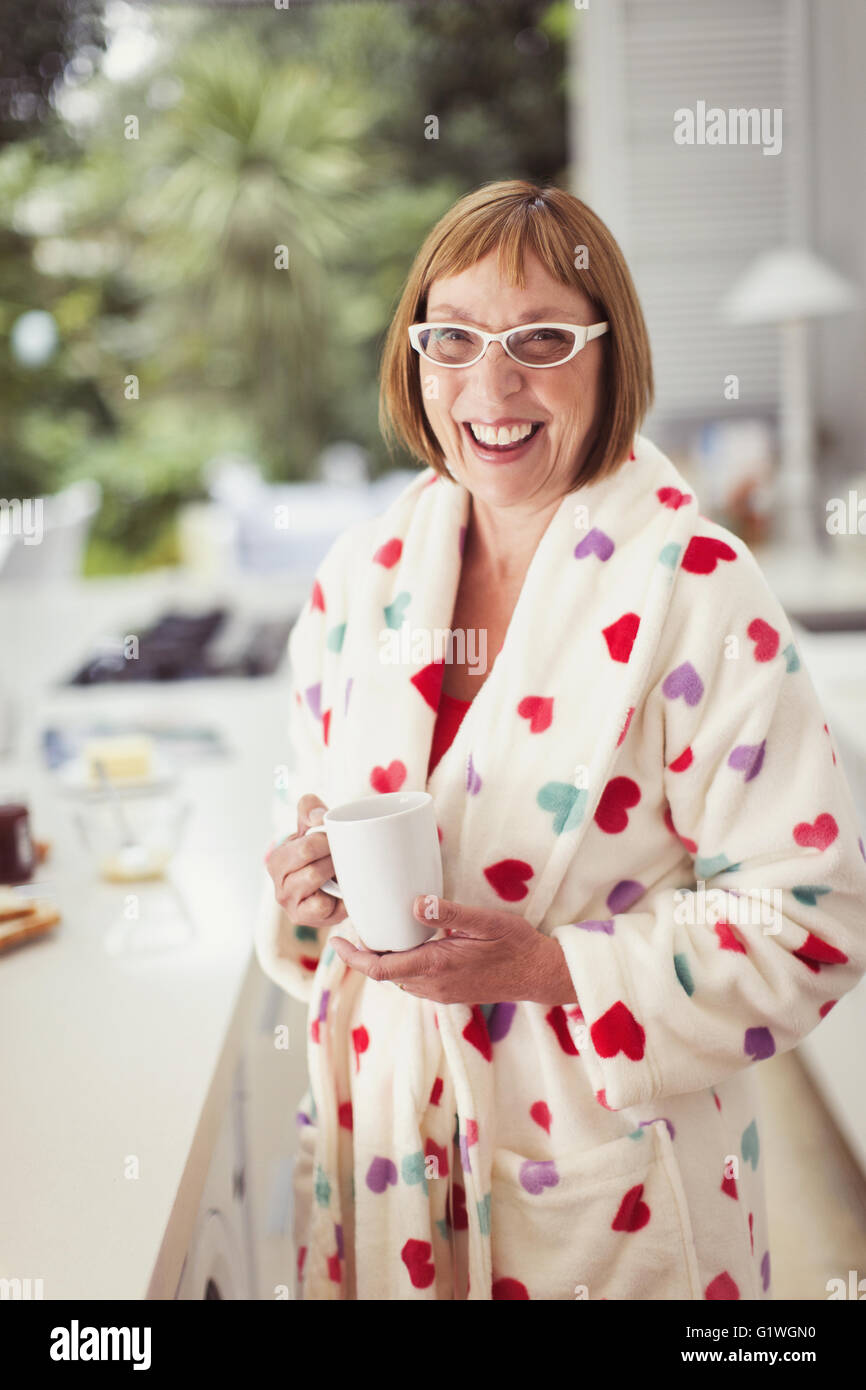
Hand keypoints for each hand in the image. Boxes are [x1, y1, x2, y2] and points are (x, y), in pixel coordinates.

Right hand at [265, 794, 347, 928]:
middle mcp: (278, 883)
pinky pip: (323, 906)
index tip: (337, 841)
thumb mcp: (311, 827)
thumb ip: (309, 809)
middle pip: (312, 863)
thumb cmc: (320, 854)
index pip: (307, 846)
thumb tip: (318, 817)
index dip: (329, 841)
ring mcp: (290, 904)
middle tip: (342, 856)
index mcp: (277, 859)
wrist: (332, 886)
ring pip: (316, 879)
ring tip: (340, 871)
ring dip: (334, 874)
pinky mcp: (303, 918)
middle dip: (333, 857)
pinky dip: (335, 898)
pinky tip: (338, 892)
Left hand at [329, 895, 577, 1005]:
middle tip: (354, 929)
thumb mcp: (484, 920)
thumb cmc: (515, 944)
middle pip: (386, 975)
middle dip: (367, 955)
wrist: (540, 974)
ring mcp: (442, 993)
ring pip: (400, 979)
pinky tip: (409, 946)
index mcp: (436, 966)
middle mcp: (433, 986)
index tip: (336, 942)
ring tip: (377, 934)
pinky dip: (404, 966)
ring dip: (386, 961)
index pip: (381, 969)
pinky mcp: (450, 994)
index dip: (354, 958)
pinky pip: (416, 982)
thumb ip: (448, 912)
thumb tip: (414, 903)